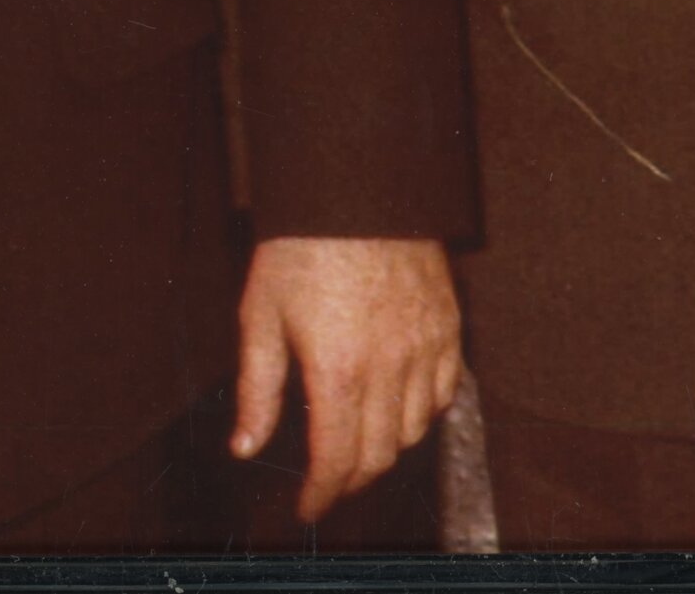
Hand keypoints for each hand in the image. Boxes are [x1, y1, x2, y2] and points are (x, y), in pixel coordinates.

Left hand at [230, 234, 458, 521]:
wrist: (355, 185)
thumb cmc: (301, 246)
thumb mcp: (261, 315)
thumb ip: (258, 389)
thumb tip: (246, 447)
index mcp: (338, 369)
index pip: (336, 461)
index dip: (321, 496)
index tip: (307, 509)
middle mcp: (389, 366)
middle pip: (378, 456)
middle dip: (349, 481)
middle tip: (329, 482)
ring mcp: (426, 344)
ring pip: (414, 430)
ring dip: (385, 449)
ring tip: (359, 444)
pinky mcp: (448, 324)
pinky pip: (445, 391)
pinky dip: (423, 413)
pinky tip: (400, 407)